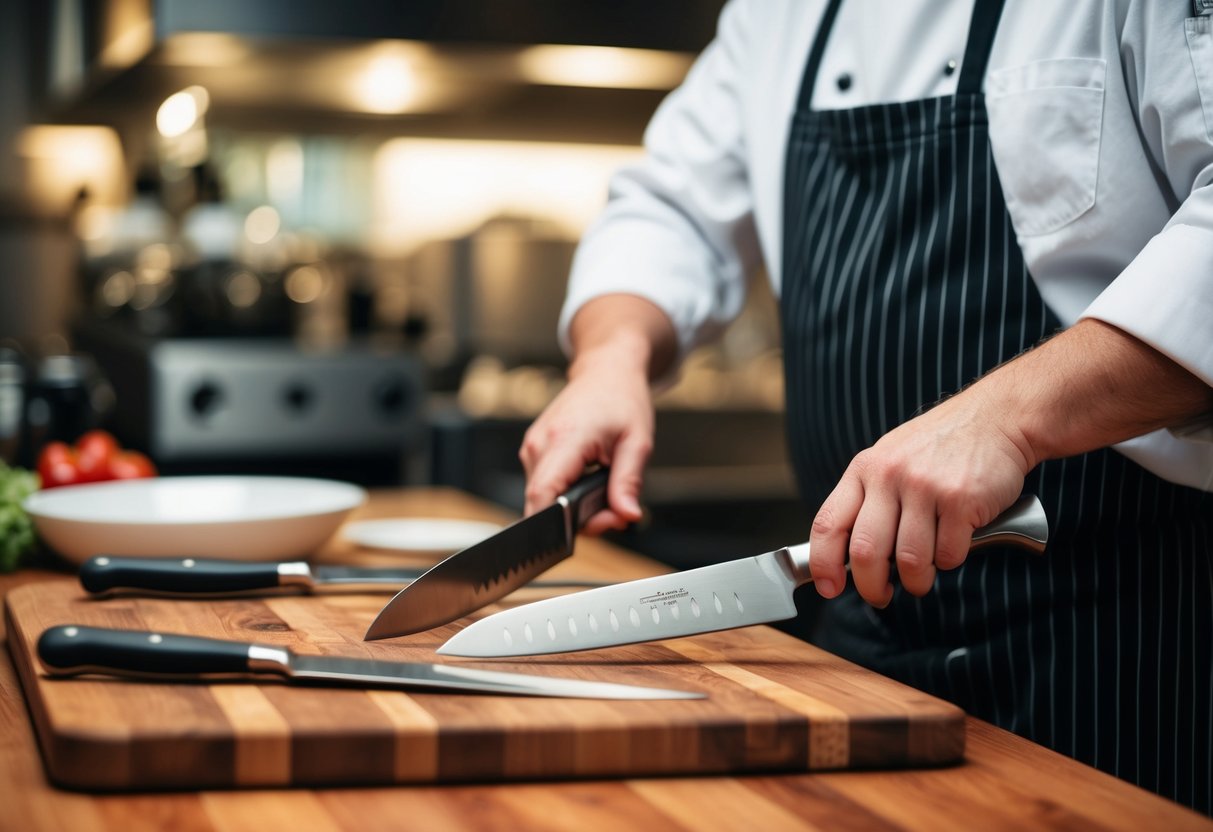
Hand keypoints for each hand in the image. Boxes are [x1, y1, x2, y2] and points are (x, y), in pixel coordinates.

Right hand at [519, 355, 653, 534]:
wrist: (605, 371)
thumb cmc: (621, 400)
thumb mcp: (637, 442)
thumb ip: (628, 483)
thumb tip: (627, 515)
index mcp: (566, 438)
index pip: (543, 493)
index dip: (551, 525)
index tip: (576, 537)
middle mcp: (540, 444)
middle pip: (543, 503)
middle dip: (577, 520)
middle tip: (616, 512)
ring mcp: (533, 447)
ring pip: (543, 498)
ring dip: (572, 507)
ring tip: (604, 491)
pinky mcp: (534, 452)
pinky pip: (544, 486)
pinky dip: (565, 494)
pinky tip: (588, 482)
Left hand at [808, 384, 1034, 606]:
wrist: (997, 418)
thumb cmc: (941, 447)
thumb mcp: (890, 460)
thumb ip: (869, 499)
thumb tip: (849, 556)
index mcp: (864, 469)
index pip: (828, 523)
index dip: (823, 563)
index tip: (829, 587)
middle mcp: (889, 476)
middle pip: (865, 552)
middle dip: (871, 586)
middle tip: (880, 595)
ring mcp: (924, 487)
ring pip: (909, 560)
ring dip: (916, 581)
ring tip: (921, 577)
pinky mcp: (960, 500)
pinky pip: (948, 554)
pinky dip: (950, 561)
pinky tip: (954, 545)